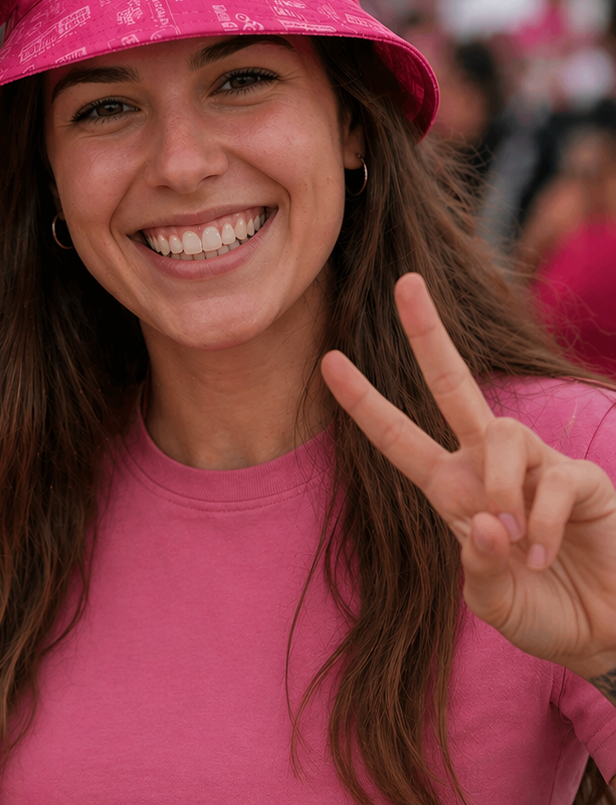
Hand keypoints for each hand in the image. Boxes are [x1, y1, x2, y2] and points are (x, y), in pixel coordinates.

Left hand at [321, 273, 615, 693]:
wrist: (605, 632)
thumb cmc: (542, 609)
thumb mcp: (494, 600)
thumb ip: (478, 568)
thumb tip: (482, 522)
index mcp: (450, 487)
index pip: (397, 436)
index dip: (364, 401)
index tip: (327, 359)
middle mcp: (487, 465)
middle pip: (453, 383)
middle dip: (428, 333)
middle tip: (405, 282)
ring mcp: (538, 465)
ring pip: (503, 434)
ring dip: (502, 488)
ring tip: (514, 543)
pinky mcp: (584, 479)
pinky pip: (556, 480)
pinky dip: (543, 522)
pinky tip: (544, 554)